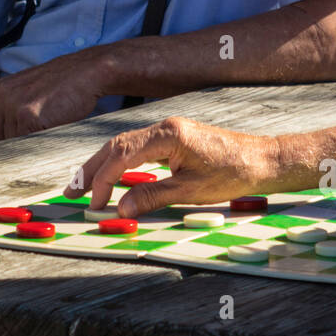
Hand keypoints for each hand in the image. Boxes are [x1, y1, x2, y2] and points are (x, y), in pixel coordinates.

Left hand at [0, 48, 110, 142]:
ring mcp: (16, 106)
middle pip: (0, 137)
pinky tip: (54, 133)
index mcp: (2, 89)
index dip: (6, 140)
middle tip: (35, 145)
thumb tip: (7, 138)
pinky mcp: (30, 117)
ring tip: (48, 135)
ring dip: (30, 146)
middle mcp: (4, 96)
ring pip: (14, 142)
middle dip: (16, 145)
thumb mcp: (32, 89)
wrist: (88, 72)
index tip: (19, 146)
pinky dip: (41, 144)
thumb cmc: (66, 84)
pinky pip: (29, 143)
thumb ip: (16, 108)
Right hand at [64, 117, 284, 216]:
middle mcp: (164, 127)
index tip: (96, 203)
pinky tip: (111, 177)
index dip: (103, 180)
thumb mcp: (190, 191)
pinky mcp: (173, 139)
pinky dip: (120, 163)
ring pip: (124, 145)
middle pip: (116, 145)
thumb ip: (151, 197)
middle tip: (72, 191)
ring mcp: (168, 131)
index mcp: (168, 134)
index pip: (122, 155)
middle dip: (92, 168)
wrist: (263, 160)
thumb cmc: (233, 173)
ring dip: (103, 165)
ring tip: (84, 186)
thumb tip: (119, 208)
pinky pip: (138, 149)